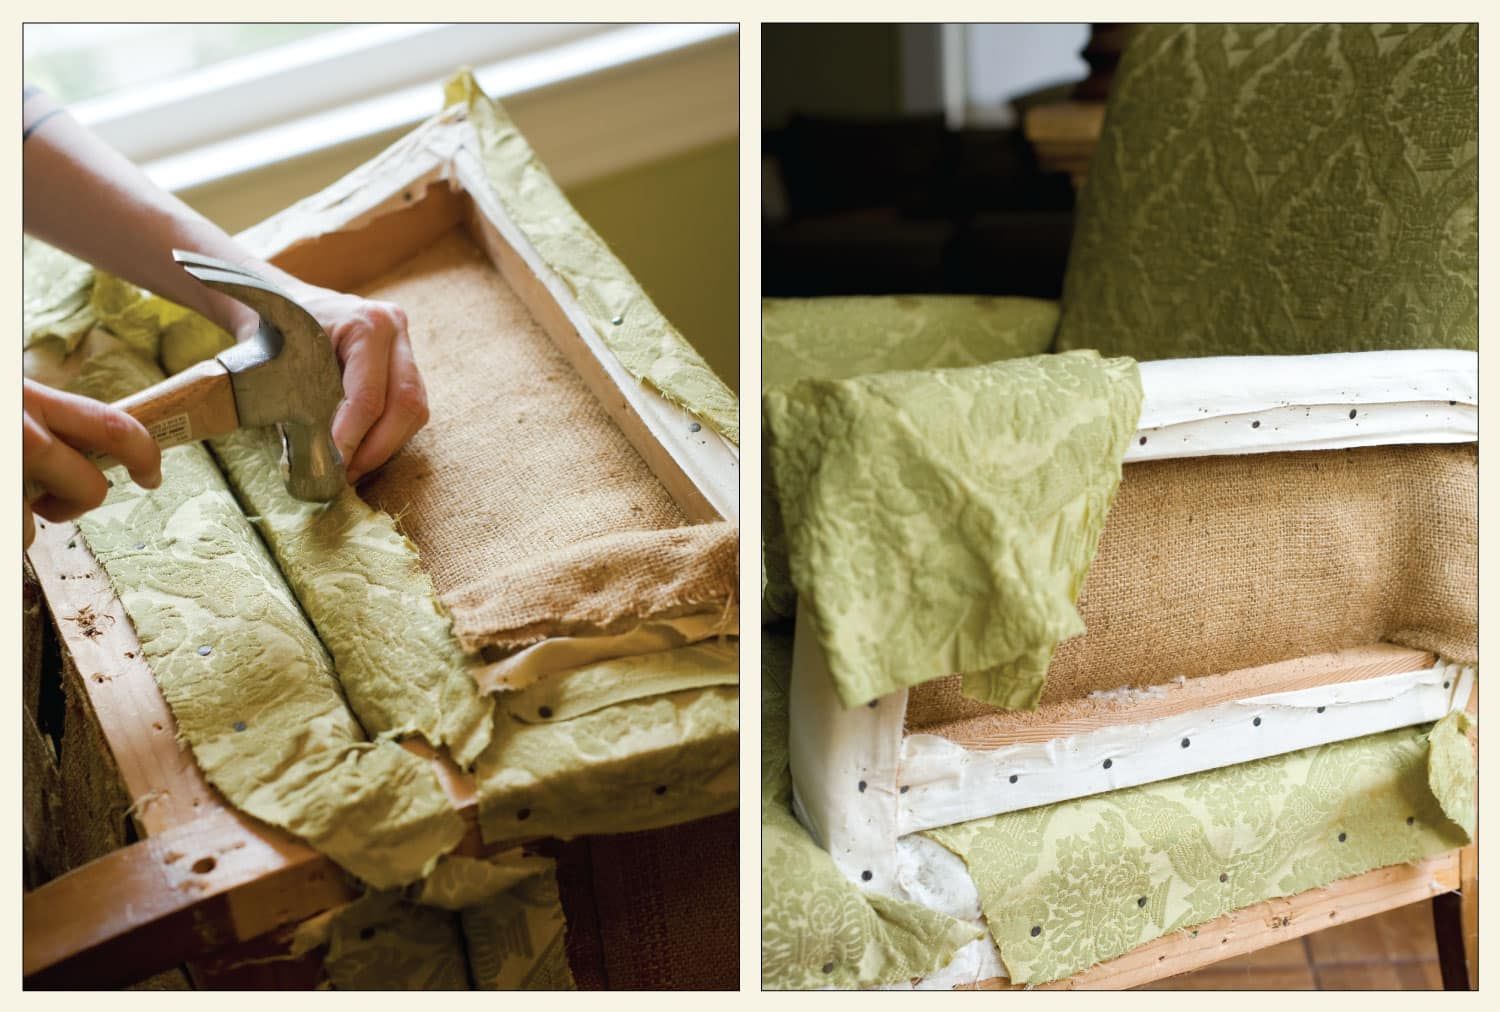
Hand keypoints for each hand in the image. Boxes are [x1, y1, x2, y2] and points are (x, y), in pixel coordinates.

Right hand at [23, 379, 161, 548]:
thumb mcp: (16, 400)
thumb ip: (47, 418)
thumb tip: (84, 445)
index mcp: (34, 400)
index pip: (114, 427)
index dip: (145, 455)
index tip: (151, 476)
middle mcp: (23, 432)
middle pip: (92, 489)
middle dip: (80, 502)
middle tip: (52, 500)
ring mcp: (6, 467)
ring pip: (45, 523)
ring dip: (27, 518)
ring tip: (7, 492)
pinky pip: (17, 535)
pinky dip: (8, 526)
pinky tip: (0, 500)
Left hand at [289, 285, 429, 483]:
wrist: (275, 299)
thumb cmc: (272, 329)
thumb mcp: (280, 361)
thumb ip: (302, 403)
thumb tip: (315, 458)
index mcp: (366, 324)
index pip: (369, 395)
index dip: (352, 438)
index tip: (331, 465)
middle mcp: (395, 331)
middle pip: (406, 404)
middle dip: (377, 448)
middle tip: (347, 475)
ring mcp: (405, 345)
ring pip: (415, 410)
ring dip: (386, 445)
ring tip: (353, 467)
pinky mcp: (405, 363)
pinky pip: (409, 408)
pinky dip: (388, 435)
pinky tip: (362, 449)